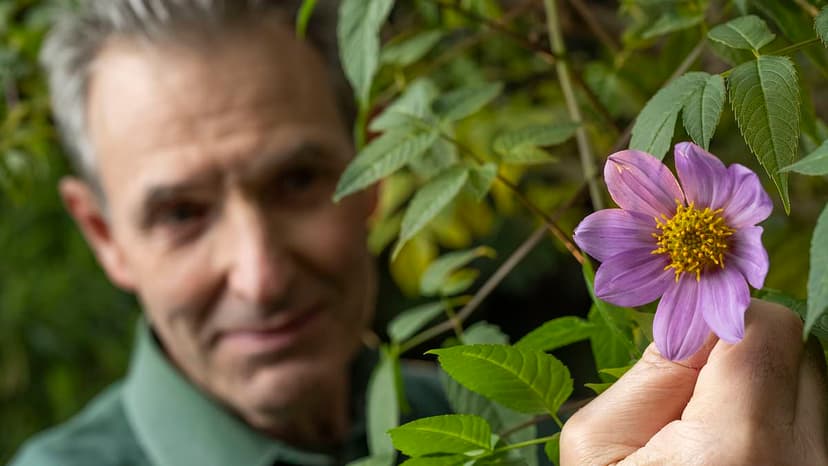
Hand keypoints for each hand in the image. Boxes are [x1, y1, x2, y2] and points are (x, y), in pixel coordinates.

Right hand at [560, 299, 827, 465]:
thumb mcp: (597, 447)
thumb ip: (651, 373)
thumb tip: (693, 320)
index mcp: (736, 447)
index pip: (767, 326)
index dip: (722, 321)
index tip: (688, 344)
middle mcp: (803, 464)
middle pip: (801, 350)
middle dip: (747, 351)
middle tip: (695, 393)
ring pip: (814, 386)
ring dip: (767, 386)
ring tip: (716, 431)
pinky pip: (814, 426)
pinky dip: (779, 421)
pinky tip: (738, 453)